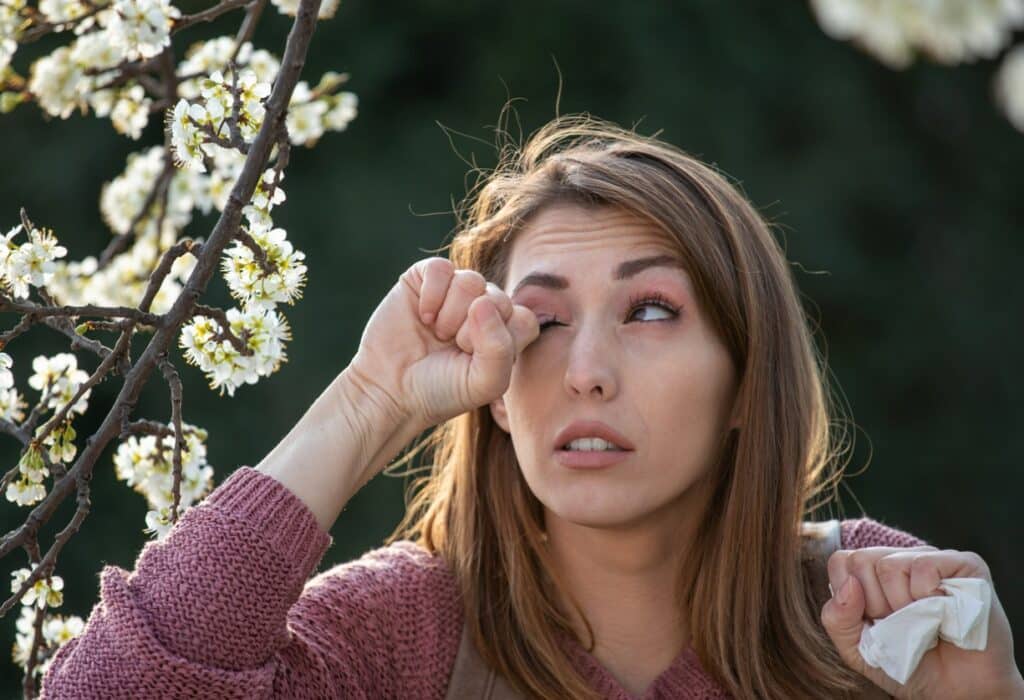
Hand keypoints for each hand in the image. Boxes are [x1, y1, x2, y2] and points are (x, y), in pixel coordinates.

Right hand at [348, 256, 538, 437]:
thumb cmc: (441, 389)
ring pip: (471, 281)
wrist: (390, 388)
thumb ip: (499, 349)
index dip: (500, 340)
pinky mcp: (426, 279)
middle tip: (451, 348)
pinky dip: (431, 295)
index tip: (475, 361)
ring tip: (437, 333)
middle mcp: (484, 308)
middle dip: (471, 330)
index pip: (524, 320)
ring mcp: (455, 291)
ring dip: (450, 313)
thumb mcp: (483, 383)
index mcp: (504, 333)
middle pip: (498, 298)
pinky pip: (441, 268)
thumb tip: (482, 301)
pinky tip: (423, 316)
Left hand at [820, 546, 1022, 698]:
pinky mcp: (965, 564)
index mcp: (875, 574)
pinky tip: (944, 614)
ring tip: (924, 623)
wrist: (958, 693)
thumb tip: (849, 583)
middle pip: (862, 560)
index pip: (841, 561)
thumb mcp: (858, 650)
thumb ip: (838, 619)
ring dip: (903, 607)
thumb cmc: (909, 666)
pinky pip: (924, 567)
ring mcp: (933, 559)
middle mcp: (902, 559)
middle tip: (903, 626)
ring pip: (889, 565)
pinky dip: (928, 597)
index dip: (852, 598)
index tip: (875, 622)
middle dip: (876, 605)